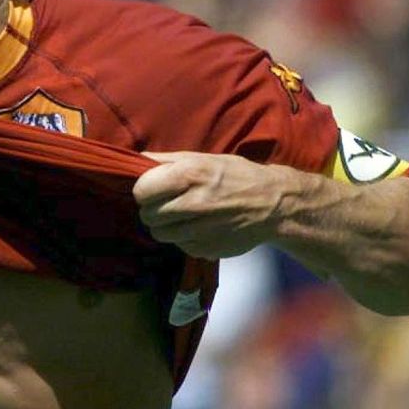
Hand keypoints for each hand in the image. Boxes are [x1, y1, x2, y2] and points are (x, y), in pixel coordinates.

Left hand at [133, 150, 294, 258]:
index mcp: (190, 174)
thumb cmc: (235, 176)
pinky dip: (183, 238)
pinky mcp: (206, 249)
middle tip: (167, 204)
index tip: (153, 189)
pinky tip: (198, 227)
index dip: (144, 190)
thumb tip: (136, 159)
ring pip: (159, 234)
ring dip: (165, 226)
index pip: (141, 191)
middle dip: (152, 209)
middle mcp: (193, 203)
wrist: (273, 204)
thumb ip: (166, 160)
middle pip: (148, 215)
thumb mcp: (203, 158)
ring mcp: (200, 230)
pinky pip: (179, 246)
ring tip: (181, 216)